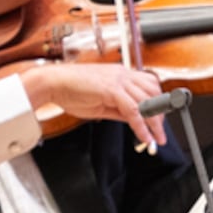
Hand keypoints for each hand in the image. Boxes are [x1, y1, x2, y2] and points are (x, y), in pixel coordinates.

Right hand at [21, 60, 170, 135]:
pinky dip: (142, 126)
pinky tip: (145, 137)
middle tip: (160, 132)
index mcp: (121, 74)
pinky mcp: (112, 90)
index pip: (150, 85)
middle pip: (154, 93)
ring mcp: (118, 81)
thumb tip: (135, 120)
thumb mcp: (102, 103)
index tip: (160, 120)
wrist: (52, 83)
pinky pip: (133, 111)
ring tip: (156, 138)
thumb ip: (120, 110)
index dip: (159, 103)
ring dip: (155, 122)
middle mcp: (123, 74)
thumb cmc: (71, 90)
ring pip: (147, 101)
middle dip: (160, 114)